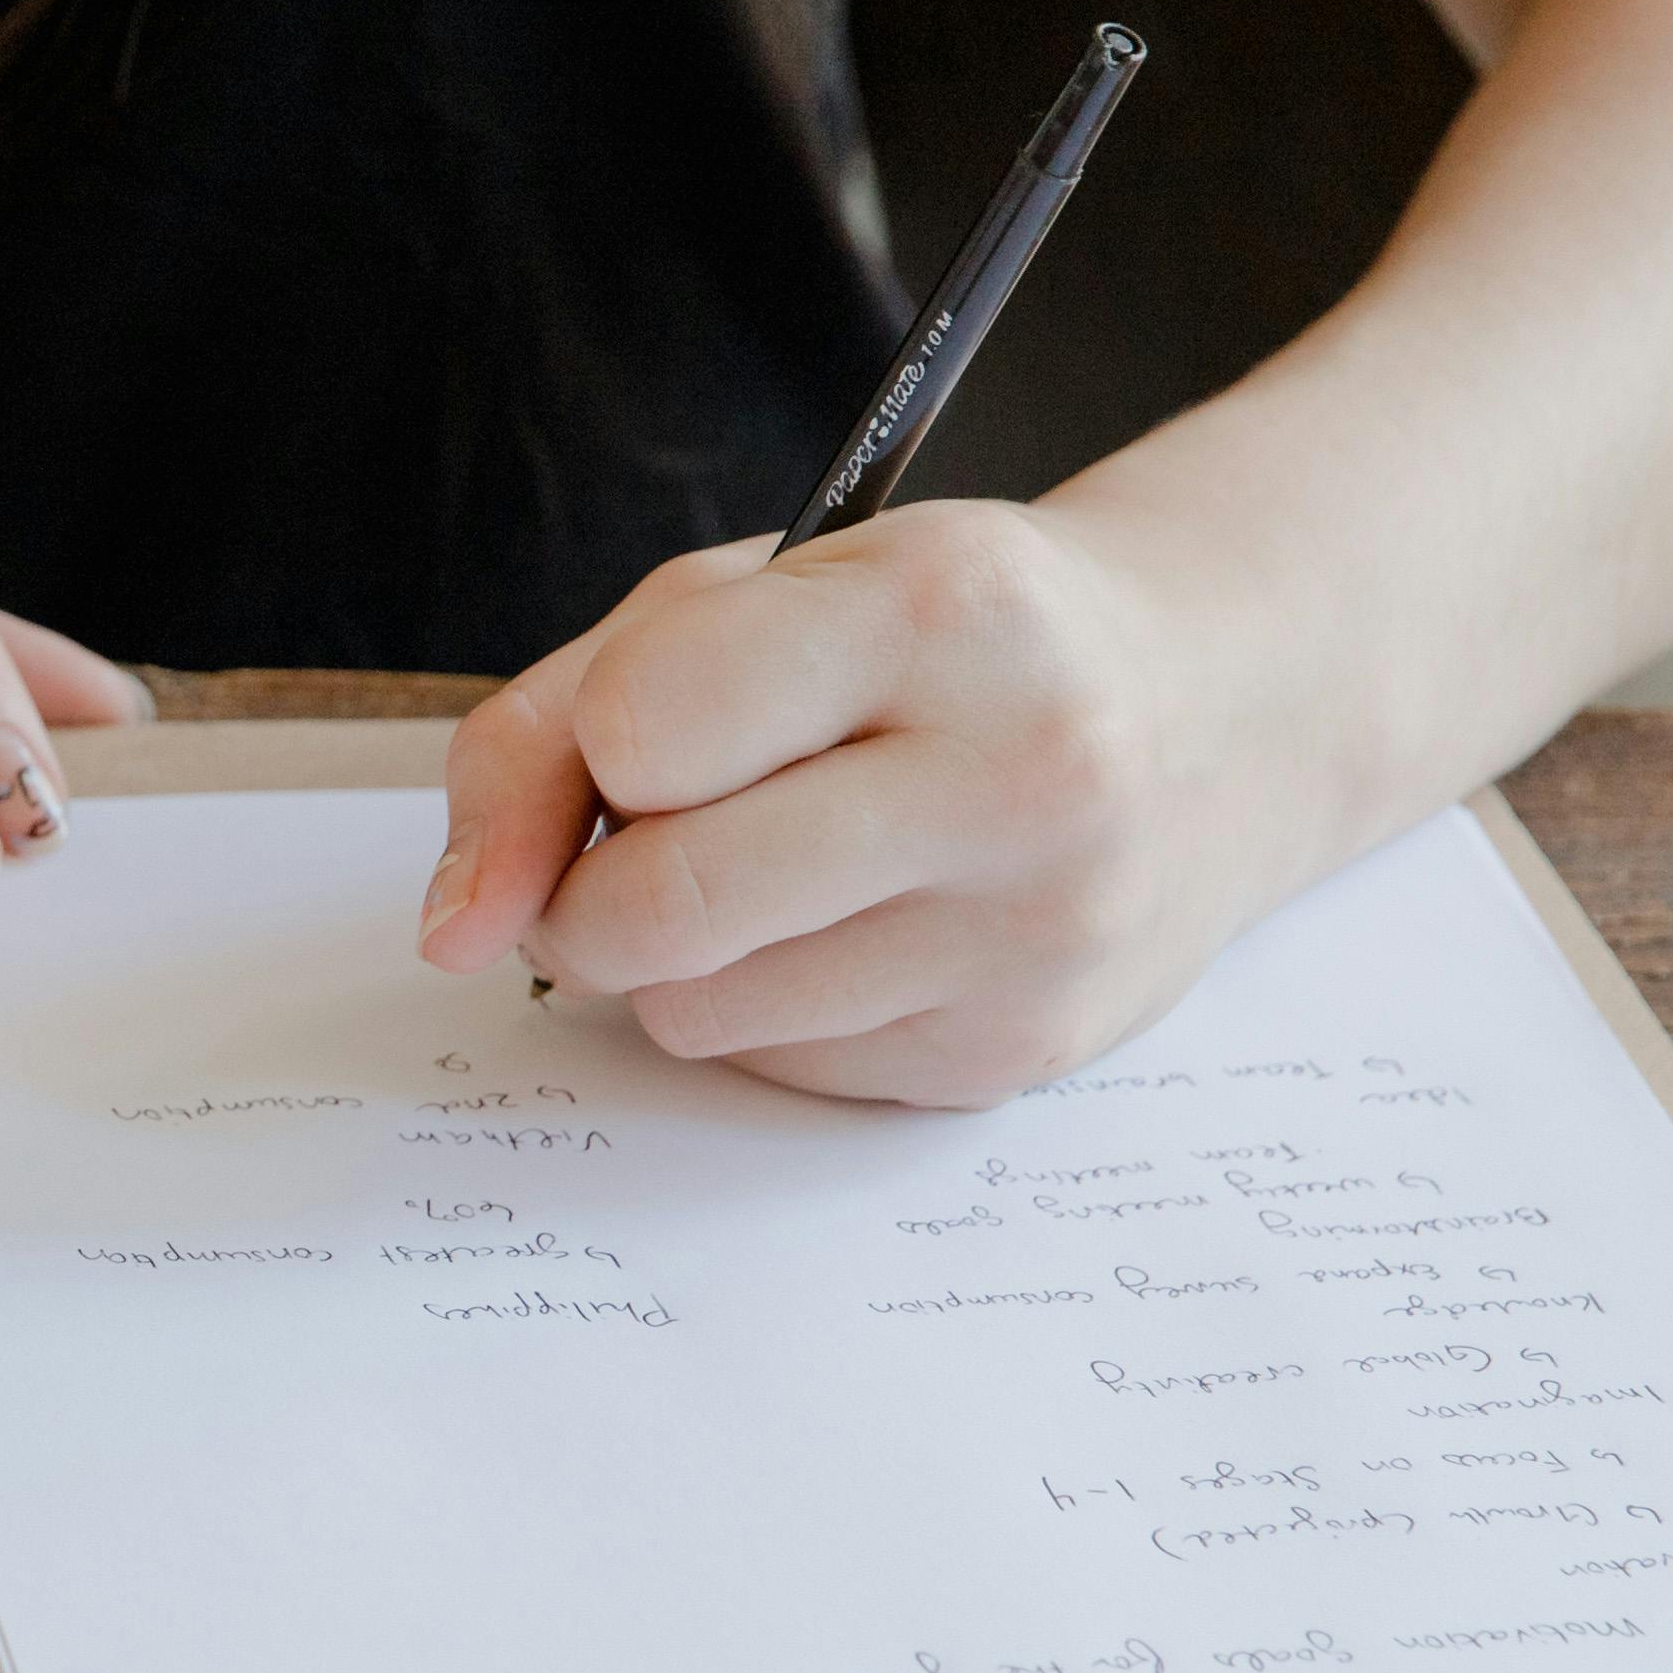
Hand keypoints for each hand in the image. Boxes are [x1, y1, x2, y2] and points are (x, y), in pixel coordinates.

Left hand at [411, 502, 1347, 1104]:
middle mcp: (1015, 774)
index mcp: (940, 611)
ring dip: (682, 955)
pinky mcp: (1021, 1051)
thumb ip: (546, 733)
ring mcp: (1033, 931)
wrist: (1218, 710)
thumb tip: (454, 927)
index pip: (640, 730)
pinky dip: (771, 1007)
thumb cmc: (939, 641)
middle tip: (649, 838)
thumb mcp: (743, 602)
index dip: (603, 743)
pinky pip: (780, 1069)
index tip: (651, 732)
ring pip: (696, 1012)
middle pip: (654, 907)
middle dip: (593, 890)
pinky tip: (865, 919)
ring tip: (784, 862)